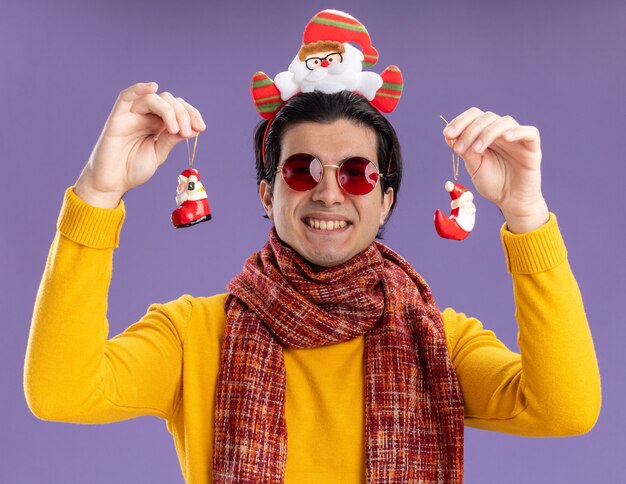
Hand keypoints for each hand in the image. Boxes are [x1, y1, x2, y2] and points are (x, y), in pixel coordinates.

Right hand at [74, 82, 205, 207]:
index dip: (192, 114)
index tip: (201, 128)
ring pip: (154, 99)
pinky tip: (152, 87)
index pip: (178, 109)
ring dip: (169, 111)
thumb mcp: (159, 154)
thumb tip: (192, 128)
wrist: (112, 182)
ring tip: (176, 130)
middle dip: (184, 114)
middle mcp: (147, 116)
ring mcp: (132, 115)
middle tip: (188, 132)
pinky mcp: (118, 117)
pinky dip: (139, 88)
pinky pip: (126, 96)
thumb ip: (171, 139)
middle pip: (169, 101)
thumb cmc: (133, 169)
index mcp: (159, 124)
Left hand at [443, 107, 548, 232]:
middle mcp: (501, 133)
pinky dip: (517, 132)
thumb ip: (465, 152)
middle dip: (469, 130)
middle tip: (458, 148)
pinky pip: (529, 132)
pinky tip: (506, 138)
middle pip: (487, 117)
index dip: (460, 121)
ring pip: (504, 122)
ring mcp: (517, 138)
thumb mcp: (474, 167)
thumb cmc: (493, 184)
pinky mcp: (532, 147)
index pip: (474, 116)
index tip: (447, 134)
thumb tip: (449, 135)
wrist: (511, 201)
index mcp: (486, 134)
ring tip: (476, 150)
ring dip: (487, 133)